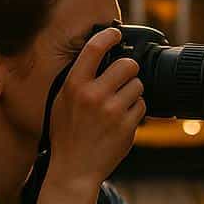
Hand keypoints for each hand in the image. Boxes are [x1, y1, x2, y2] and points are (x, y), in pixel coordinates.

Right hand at [48, 27, 145, 186]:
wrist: (74, 169)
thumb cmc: (66, 135)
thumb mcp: (61, 102)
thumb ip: (78, 79)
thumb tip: (98, 55)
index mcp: (74, 86)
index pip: (95, 48)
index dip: (109, 35)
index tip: (116, 34)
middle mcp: (94, 95)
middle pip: (128, 65)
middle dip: (128, 70)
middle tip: (121, 79)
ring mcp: (112, 111)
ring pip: (138, 85)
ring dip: (132, 92)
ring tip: (118, 105)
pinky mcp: (127, 126)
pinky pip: (142, 106)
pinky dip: (135, 111)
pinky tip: (121, 120)